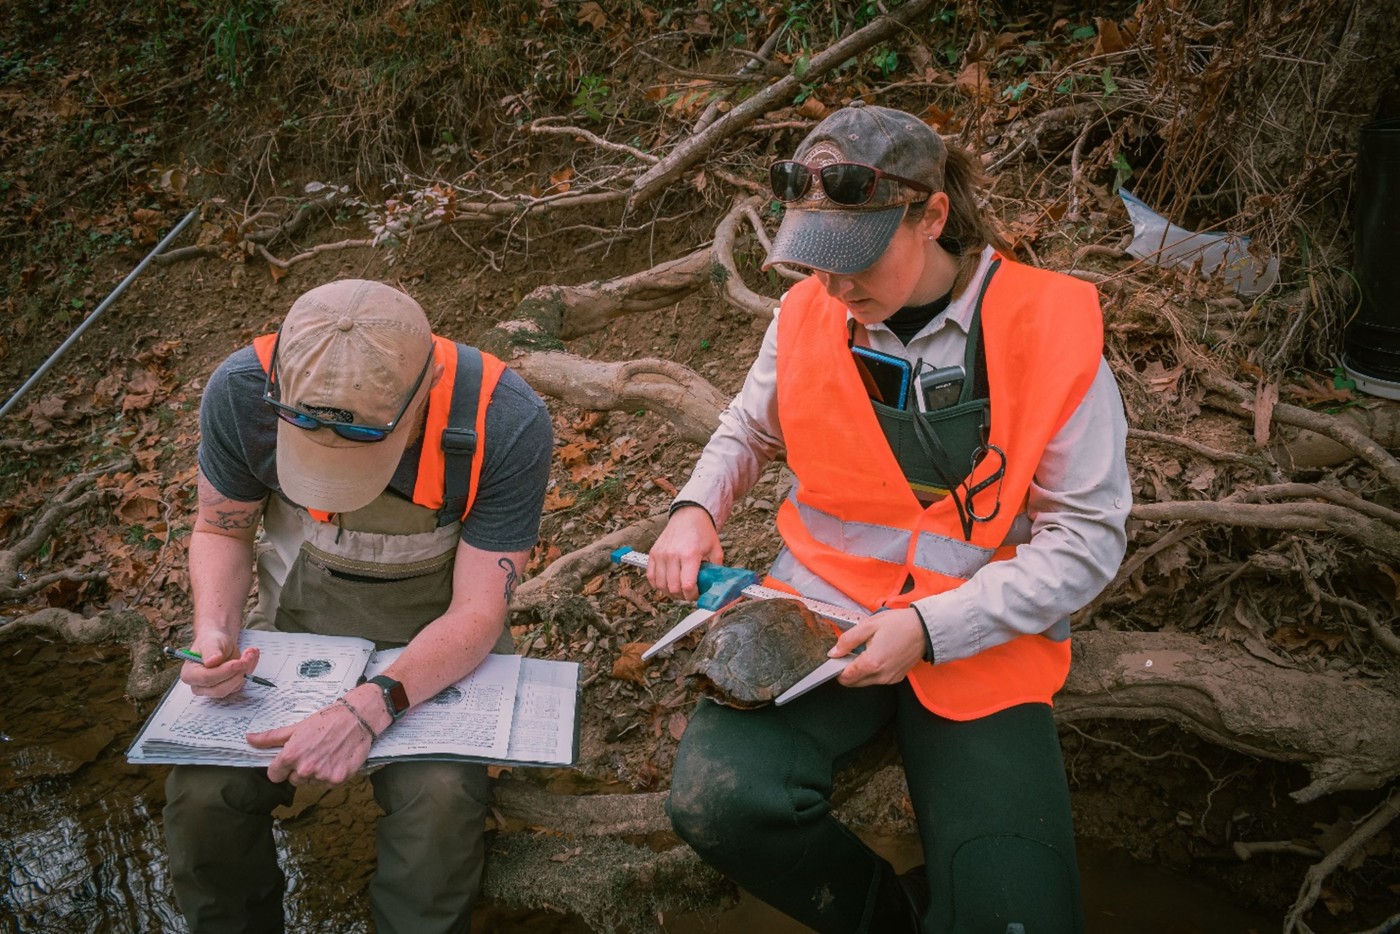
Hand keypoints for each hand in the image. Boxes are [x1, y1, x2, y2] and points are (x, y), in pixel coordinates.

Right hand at [183, 631, 262, 698]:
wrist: (219, 643)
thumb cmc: (211, 642)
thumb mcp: (211, 642)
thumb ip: (210, 651)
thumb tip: (211, 661)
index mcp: (189, 675)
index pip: (207, 679)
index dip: (224, 671)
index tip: (238, 662)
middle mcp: (199, 686)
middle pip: (220, 689)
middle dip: (237, 673)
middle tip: (248, 656)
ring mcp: (213, 690)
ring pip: (233, 688)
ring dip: (246, 670)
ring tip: (250, 653)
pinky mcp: (227, 689)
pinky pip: (240, 684)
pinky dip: (248, 671)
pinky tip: (249, 659)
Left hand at [247, 688, 375, 786]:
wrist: (357, 718)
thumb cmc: (326, 719)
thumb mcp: (297, 727)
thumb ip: (271, 737)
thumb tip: (248, 739)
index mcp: (291, 755)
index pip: (274, 775)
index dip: (281, 768)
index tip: (290, 760)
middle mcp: (305, 768)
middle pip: (294, 780)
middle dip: (301, 769)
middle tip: (314, 752)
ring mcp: (322, 775)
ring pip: (312, 782)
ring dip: (317, 773)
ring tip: (327, 754)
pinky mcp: (338, 779)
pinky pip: (328, 784)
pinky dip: (332, 774)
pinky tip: (337, 759)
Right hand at [646, 505, 722, 600]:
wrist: (689, 515)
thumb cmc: (702, 531)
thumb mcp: (716, 550)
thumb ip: (716, 570)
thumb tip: (714, 586)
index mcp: (690, 555)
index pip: (687, 585)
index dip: (693, 595)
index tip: (697, 593)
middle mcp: (673, 555)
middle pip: (673, 588)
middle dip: (682, 596)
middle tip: (689, 593)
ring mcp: (661, 554)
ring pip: (660, 585)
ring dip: (670, 592)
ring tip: (678, 590)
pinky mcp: (653, 553)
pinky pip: (650, 576)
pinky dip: (657, 584)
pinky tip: (666, 584)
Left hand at [832, 608, 926, 687]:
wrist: (925, 629)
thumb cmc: (899, 624)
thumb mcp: (868, 625)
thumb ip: (848, 640)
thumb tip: (834, 653)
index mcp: (872, 663)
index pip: (845, 677)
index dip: (836, 668)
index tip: (837, 658)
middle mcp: (881, 675)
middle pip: (853, 683)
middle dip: (847, 670)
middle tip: (851, 652)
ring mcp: (889, 679)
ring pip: (864, 682)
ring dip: (859, 671)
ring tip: (866, 651)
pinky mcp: (896, 678)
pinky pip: (876, 679)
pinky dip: (871, 671)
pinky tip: (876, 656)